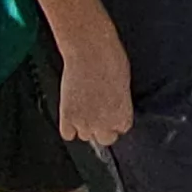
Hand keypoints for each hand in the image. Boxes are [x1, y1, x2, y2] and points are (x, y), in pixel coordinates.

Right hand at [58, 30, 135, 148]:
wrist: (90, 52)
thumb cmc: (110, 61)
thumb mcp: (124, 85)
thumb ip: (119, 103)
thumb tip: (112, 107)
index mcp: (123, 117)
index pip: (121, 129)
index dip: (114, 120)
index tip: (110, 111)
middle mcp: (106, 125)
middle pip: (104, 139)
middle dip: (101, 127)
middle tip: (96, 111)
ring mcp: (85, 123)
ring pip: (85, 135)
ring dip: (83, 124)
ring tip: (83, 106)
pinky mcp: (67, 118)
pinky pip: (67, 134)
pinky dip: (68, 126)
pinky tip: (71, 113)